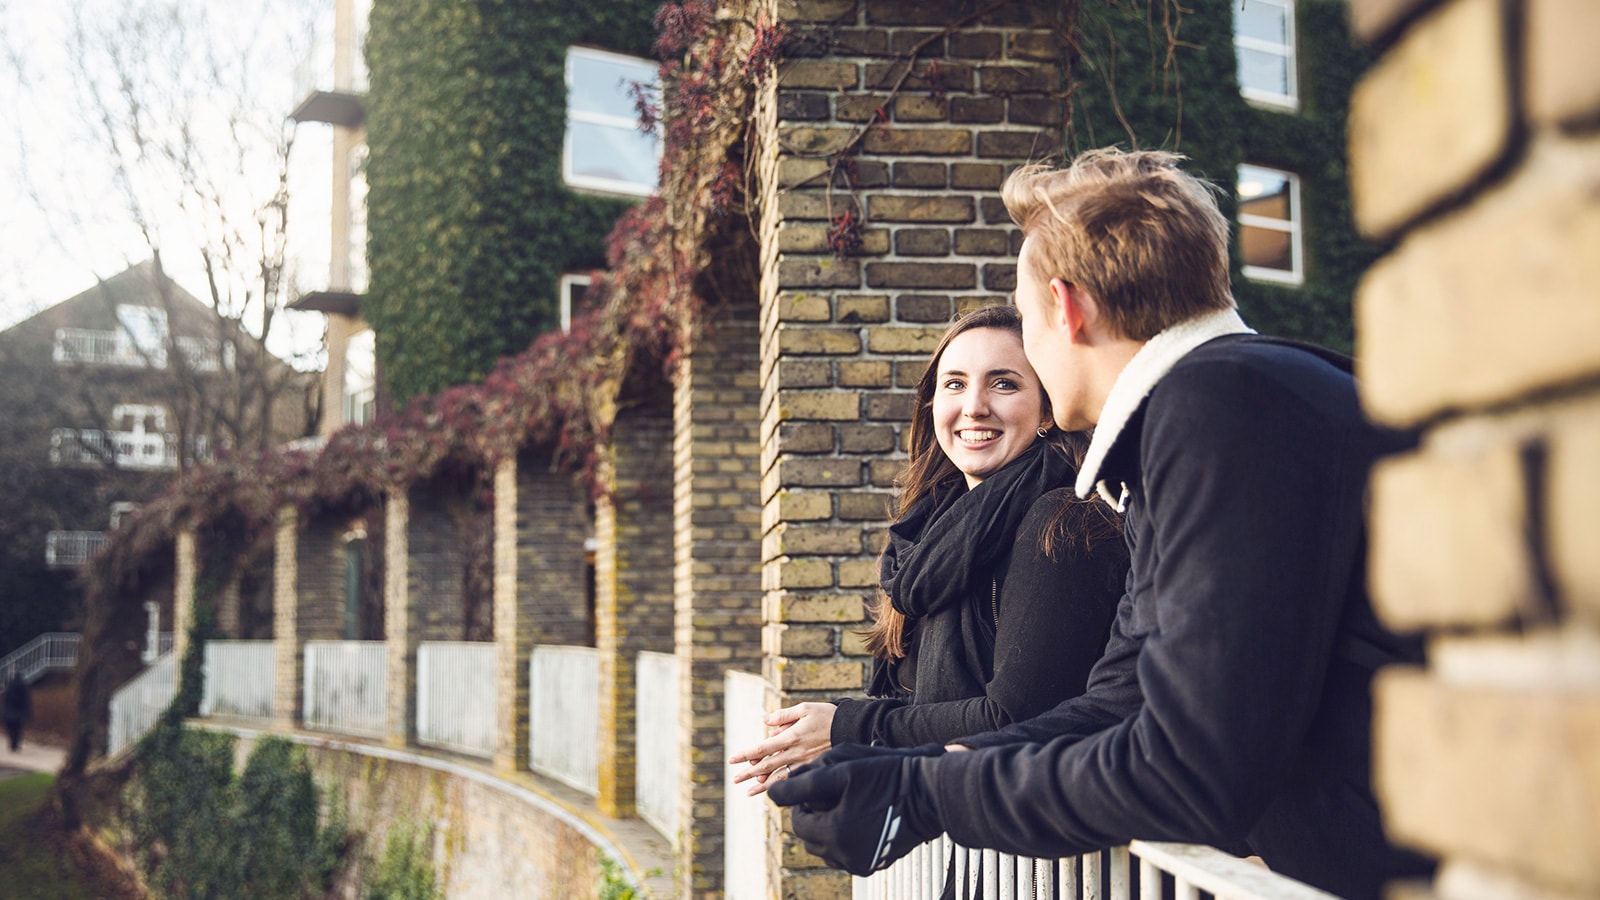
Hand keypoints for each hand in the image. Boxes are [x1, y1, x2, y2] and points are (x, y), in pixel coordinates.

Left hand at [727, 702, 836, 795]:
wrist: (852, 729)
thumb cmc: (827, 716)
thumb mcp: (804, 708)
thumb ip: (783, 715)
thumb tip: (764, 720)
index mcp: (791, 737)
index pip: (763, 748)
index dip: (746, 754)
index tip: (732, 759)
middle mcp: (796, 753)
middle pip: (767, 766)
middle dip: (749, 773)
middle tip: (734, 779)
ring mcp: (804, 763)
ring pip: (778, 777)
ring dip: (762, 786)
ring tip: (748, 792)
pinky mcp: (813, 768)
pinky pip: (793, 780)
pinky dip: (780, 787)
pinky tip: (772, 791)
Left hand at [767, 743, 944, 875]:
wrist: (929, 793)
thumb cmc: (887, 775)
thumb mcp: (841, 769)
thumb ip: (802, 783)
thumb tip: (774, 794)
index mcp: (834, 832)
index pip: (798, 821)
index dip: (801, 802)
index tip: (814, 787)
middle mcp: (845, 855)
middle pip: (811, 837)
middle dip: (813, 816)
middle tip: (829, 794)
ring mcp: (861, 862)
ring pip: (827, 848)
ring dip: (827, 828)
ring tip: (845, 805)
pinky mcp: (874, 863)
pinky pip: (846, 854)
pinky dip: (844, 838)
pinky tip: (859, 817)